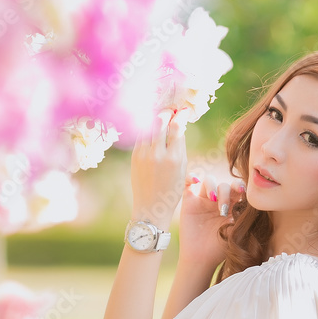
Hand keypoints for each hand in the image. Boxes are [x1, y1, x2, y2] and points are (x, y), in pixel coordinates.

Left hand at [130, 109, 186, 229]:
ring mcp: (143, 154)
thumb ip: (180, 148)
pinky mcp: (134, 156)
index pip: (177, 127)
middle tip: (171, 110)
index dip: (180, 115)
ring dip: (155, 117)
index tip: (183, 110)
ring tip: (162, 116)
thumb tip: (179, 127)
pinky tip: (152, 127)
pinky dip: (147, 128)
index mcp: (174, 158)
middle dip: (167, 112)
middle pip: (160, 121)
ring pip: (148, 125)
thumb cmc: (171, 190)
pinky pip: (141, 135)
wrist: (151, 207)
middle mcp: (158, 154)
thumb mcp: (182, 170)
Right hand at [178, 174, 244, 273]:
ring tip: (212, 200)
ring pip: (209, 180)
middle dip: (226, 193)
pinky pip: (189, 183)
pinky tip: (194, 180)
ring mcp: (203, 199)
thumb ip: (243, 214)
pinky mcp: (189, 200)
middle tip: (223, 210)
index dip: (240, 186)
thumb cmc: (220, 248)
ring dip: (212, 186)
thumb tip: (252, 199)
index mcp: (233, 204)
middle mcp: (219, 199)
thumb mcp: (236, 231)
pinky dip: (191, 177)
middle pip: (224, 184)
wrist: (201, 258)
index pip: (238, 188)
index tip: (243, 192)